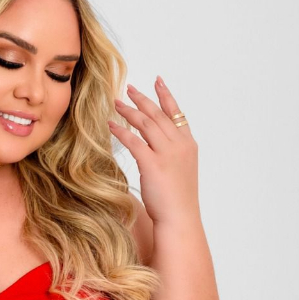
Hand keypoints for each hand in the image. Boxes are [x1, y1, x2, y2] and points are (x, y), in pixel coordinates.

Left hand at [108, 76, 199, 224]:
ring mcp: (167, 153)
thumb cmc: (178, 201)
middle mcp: (179, 145)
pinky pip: (134, 141)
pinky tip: (111, 125)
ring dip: (129, 111)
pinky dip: (121, 131)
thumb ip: (170, 155)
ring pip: (146, 124)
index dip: (166, 96)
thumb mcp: (179, 172)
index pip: (176, 113)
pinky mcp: (153, 164)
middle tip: (128, 88)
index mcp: (188, 145)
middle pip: (158, 115)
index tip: (158, 81)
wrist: (179, 218)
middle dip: (142, 99)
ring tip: (116, 103)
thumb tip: (156, 149)